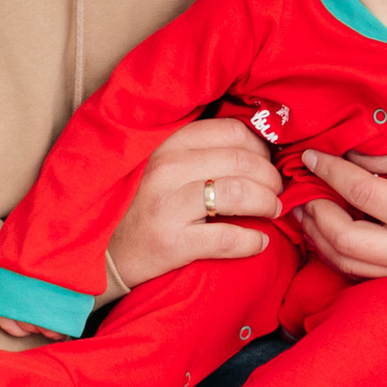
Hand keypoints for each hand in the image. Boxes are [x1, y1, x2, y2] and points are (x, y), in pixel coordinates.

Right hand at [104, 116, 283, 285]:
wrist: (108, 254)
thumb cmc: (147, 208)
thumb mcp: (167, 168)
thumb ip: (203, 155)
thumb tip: (261, 151)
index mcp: (168, 145)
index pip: (231, 131)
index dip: (261, 148)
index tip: (267, 165)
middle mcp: (166, 168)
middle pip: (241, 161)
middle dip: (270, 178)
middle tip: (277, 192)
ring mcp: (167, 205)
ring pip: (238, 192)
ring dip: (267, 203)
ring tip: (273, 211)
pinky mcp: (172, 242)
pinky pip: (227, 238)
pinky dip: (252, 241)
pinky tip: (259, 242)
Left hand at [296, 142, 386, 286]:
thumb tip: (356, 155)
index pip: (363, 193)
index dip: (331, 172)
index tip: (312, 156)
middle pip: (344, 240)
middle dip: (315, 212)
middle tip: (301, 187)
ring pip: (346, 265)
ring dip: (318, 238)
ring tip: (304, 210)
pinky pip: (362, 274)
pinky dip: (337, 254)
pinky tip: (328, 232)